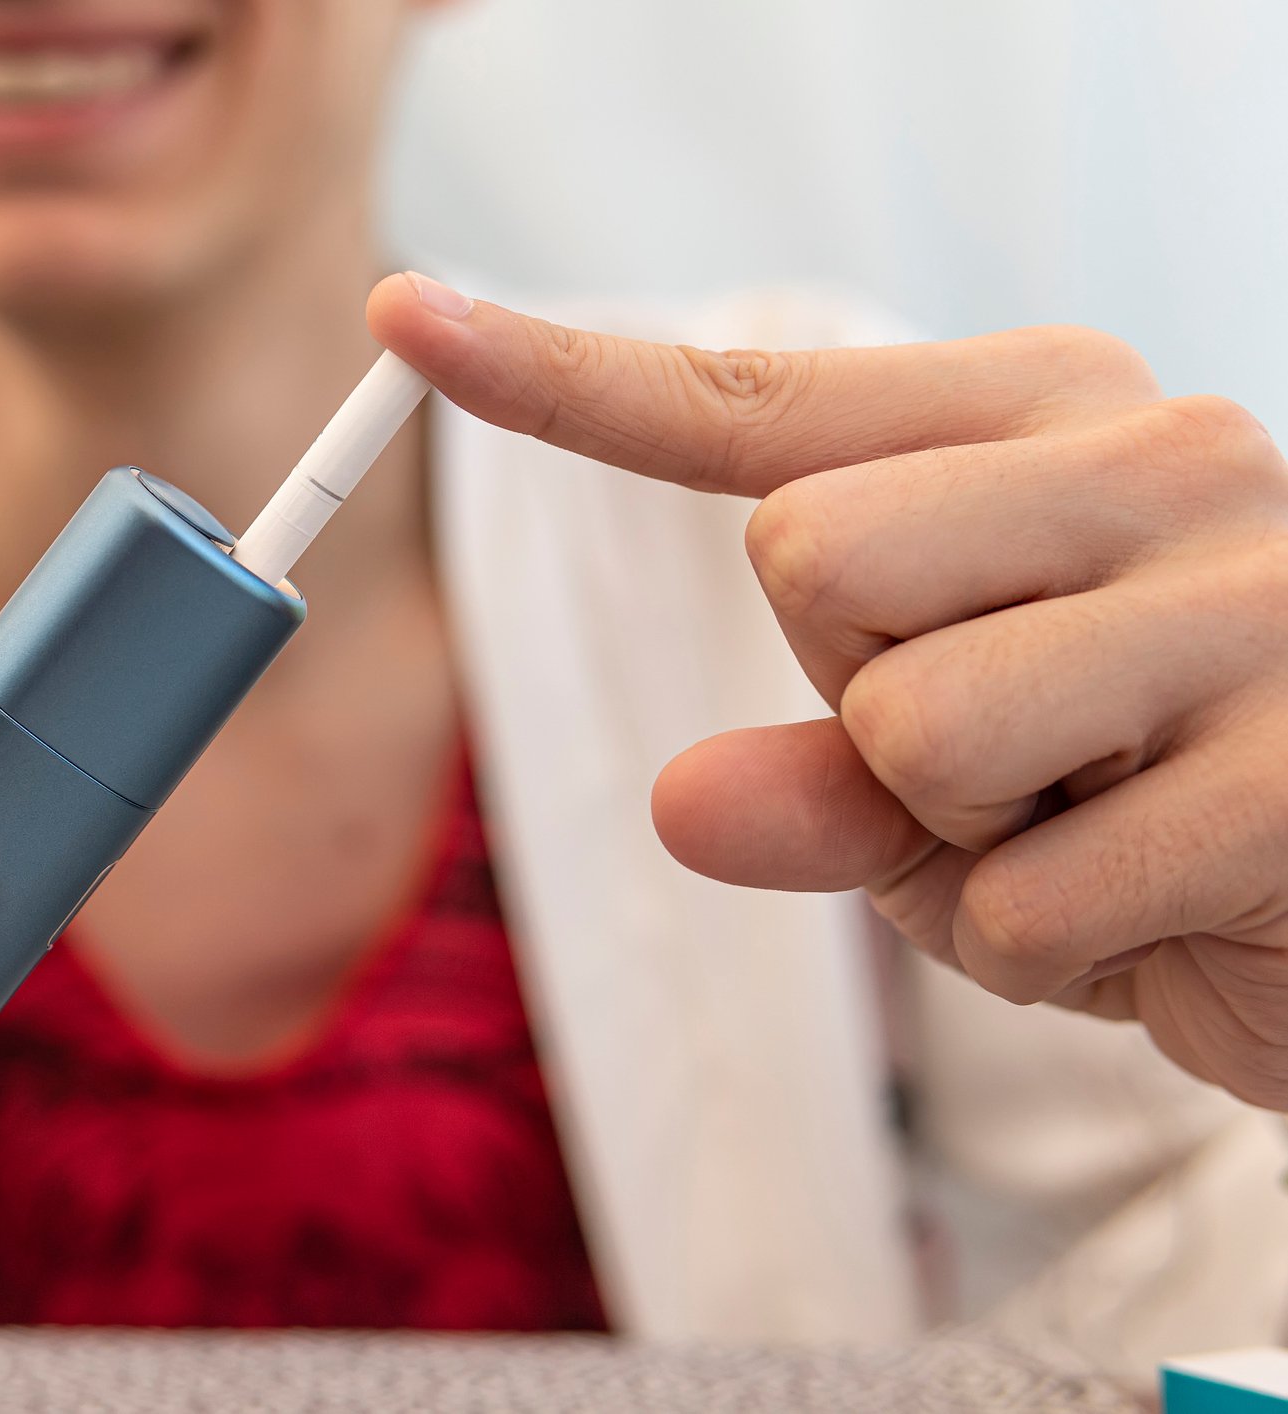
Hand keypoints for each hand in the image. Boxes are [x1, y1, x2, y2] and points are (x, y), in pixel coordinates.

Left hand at [370, 272, 1287, 1108]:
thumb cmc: (1156, 813)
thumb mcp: (960, 794)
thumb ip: (814, 779)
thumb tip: (679, 804)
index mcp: (1044, 422)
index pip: (757, 408)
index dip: (562, 378)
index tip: (404, 318)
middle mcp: (1155, 460)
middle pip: (808, 560)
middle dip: (865, 698)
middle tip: (1016, 746)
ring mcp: (1246, 598)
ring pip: (908, 723)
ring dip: (962, 837)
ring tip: (1097, 823)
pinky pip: (1017, 902)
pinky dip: (1048, 949)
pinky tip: (1171, 897)